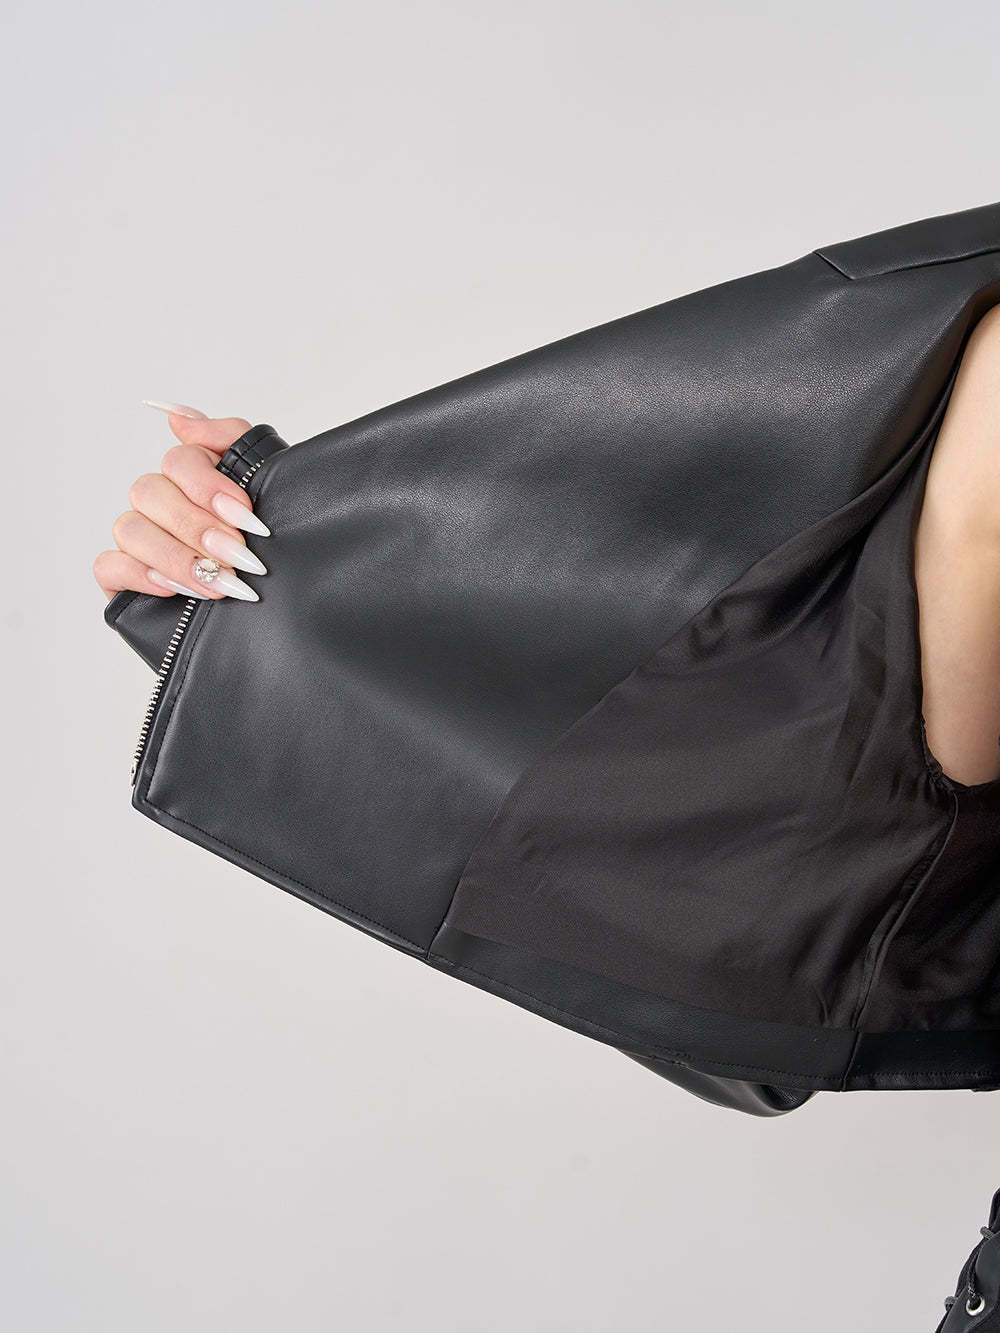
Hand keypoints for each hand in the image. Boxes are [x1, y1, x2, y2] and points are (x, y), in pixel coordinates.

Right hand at [93, 403, 270, 602]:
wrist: (285, 608)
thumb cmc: (271, 546)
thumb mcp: (268, 485)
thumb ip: (229, 439)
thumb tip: (177, 417)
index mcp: (193, 477)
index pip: (178, 459)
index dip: (209, 487)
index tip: (249, 521)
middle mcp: (160, 503)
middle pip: (149, 491)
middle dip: (198, 527)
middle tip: (240, 558)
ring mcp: (139, 540)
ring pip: (129, 528)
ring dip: (176, 557)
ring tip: (218, 583)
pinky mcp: (122, 578)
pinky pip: (108, 565)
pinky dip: (140, 575)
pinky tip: (174, 590)